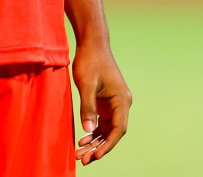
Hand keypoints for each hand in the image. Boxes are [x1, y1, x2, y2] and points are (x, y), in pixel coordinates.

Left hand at [71, 43, 130, 164]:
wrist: (91, 44)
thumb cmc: (90, 61)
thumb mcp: (87, 85)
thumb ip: (88, 107)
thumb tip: (88, 130)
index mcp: (122, 100)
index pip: (119, 129)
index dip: (108, 145)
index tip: (97, 155)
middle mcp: (121, 104)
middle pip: (112, 133)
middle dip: (99, 148)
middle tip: (84, 159)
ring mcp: (113, 104)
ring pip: (106, 130)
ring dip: (94, 143)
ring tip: (80, 154)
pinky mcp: (105, 103)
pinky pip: (101, 123)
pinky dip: (92, 133)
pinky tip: (82, 140)